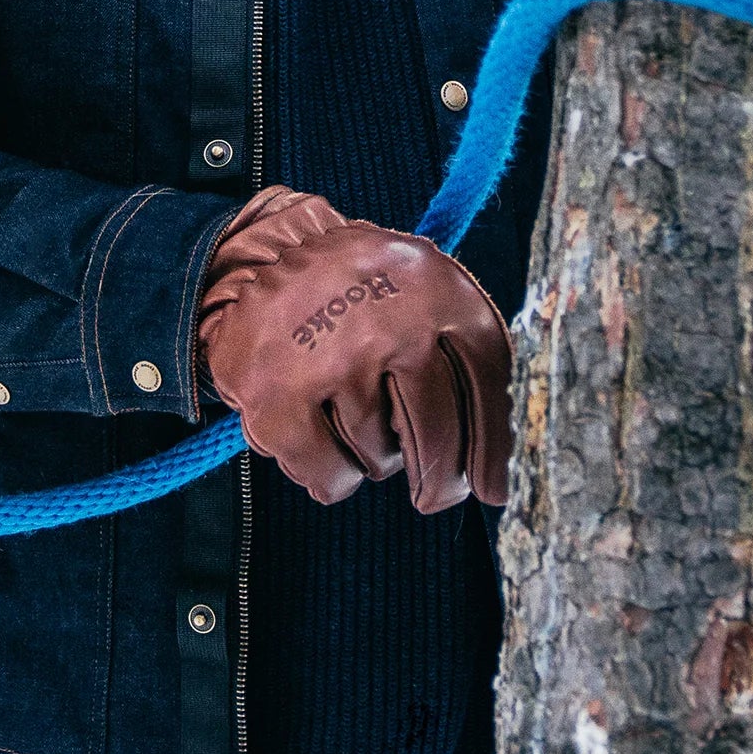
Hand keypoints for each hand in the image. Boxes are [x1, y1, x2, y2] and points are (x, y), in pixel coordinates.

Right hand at [195, 186, 511, 512]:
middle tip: (432, 492)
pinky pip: (330, 475)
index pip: (486, 386)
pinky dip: (330, 476)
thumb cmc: (356, 293)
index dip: (494, 450)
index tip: (491, 489)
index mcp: (436, 289)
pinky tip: (323, 443)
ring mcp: (332, 360)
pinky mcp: (278, 397)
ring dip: (372, 457)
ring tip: (351, 416)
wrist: (258, 261)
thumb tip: (494, 472)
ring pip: (380, 459)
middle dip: (438, 480)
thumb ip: (463, 353)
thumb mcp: (421, 290)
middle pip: (437, 437)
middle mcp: (389, 323)